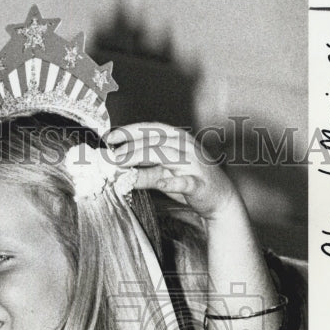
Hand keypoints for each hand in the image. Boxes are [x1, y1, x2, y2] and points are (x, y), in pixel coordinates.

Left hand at [105, 122, 240, 221]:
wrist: (220, 200)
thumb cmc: (189, 182)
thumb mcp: (163, 175)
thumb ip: (143, 172)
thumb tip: (117, 173)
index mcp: (177, 140)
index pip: (150, 130)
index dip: (129, 131)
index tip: (109, 138)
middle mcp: (185, 147)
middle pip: (155, 142)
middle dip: (130, 147)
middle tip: (110, 157)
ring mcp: (194, 164)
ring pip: (166, 156)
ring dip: (142, 158)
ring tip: (123, 165)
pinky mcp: (200, 184)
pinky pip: (186, 181)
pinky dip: (173, 183)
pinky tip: (161, 184)